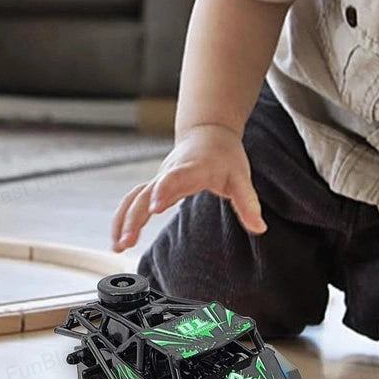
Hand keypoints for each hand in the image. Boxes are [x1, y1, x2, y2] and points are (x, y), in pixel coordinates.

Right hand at [111, 124, 265, 251]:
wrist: (209, 133)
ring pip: (135, 197)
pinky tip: (118, 238)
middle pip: (147, 192)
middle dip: (135, 216)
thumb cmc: (225, 156)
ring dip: (123, 220)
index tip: (156, 207)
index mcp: (193, 168)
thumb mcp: (241, 178)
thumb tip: (260, 228)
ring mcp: (160, 178)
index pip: (175, 177)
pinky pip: (133, 200)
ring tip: (118, 245)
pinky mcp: (155, 185)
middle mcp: (171, 172)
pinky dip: (123, 217)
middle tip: (127, 241)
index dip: (164, 189)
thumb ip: (248, 203)